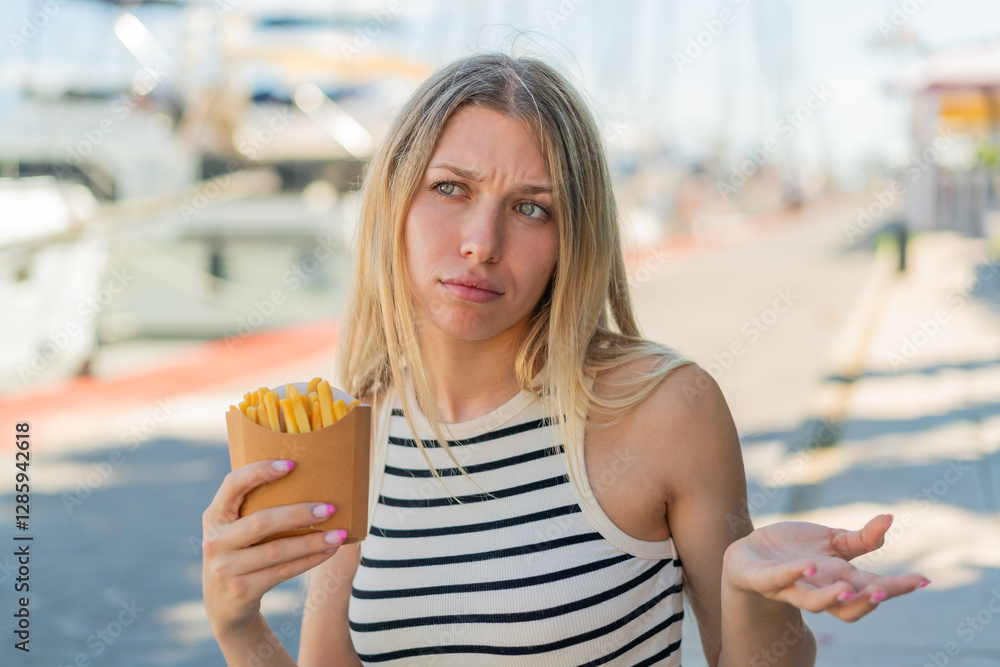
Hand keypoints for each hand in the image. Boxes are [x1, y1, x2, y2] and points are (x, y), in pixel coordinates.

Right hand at [201, 459, 347, 635]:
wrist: (225, 607)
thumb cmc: (242, 554)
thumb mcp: (235, 531)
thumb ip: (254, 508)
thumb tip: (308, 480)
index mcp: (214, 516)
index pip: (232, 484)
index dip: (260, 471)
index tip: (291, 465)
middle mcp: (215, 541)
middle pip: (261, 522)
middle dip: (299, 514)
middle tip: (330, 508)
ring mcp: (225, 568)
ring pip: (277, 550)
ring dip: (312, 541)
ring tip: (340, 533)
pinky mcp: (241, 590)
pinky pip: (283, 571)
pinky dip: (309, 560)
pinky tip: (328, 551)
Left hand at [722, 513, 929, 621]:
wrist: (748, 553)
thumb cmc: (794, 551)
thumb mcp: (830, 541)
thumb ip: (860, 538)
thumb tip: (889, 519)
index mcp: (837, 581)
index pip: (872, 589)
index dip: (897, 587)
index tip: (923, 580)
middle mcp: (817, 590)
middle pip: (847, 607)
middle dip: (866, 601)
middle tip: (883, 592)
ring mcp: (789, 587)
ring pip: (812, 603)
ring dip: (830, 598)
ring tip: (846, 587)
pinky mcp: (762, 578)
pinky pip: (778, 580)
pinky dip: (793, 574)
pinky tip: (808, 566)